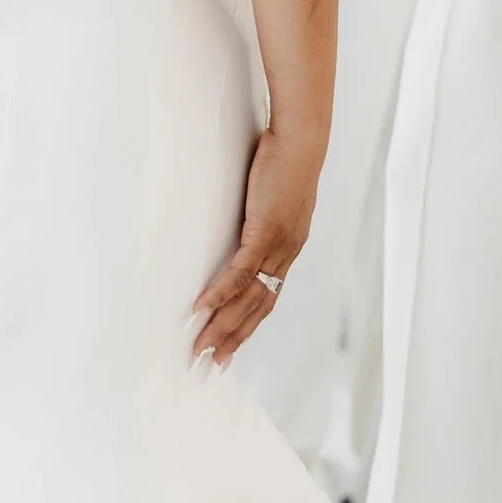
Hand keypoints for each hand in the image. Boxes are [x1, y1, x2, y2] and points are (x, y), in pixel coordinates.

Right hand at [191, 125, 323, 364]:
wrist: (301, 139)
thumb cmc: (286, 156)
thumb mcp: (275, 192)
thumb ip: (263, 210)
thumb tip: (248, 212)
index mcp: (289, 248)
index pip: (267, 298)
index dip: (248, 325)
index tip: (230, 347)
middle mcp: (286, 254)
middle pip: (257, 308)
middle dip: (232, 338)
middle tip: (210, 364)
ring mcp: (277, 246)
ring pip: (248, 298)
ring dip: (222, 325)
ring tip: (201, 346)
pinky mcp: (265, 232)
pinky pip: (240, 273)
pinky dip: (220, 294)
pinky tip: (202, 309)